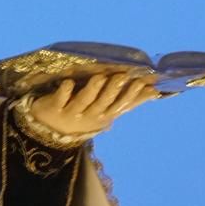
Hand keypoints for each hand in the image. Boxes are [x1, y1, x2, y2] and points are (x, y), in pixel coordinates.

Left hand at [28, 72, 160, 138]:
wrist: (49, 129)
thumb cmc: (84, 116)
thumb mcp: (107, 111)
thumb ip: (130, 101)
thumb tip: (155, 90)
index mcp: (104, 116)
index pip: (120, 105)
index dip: (131, 95)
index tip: (142, 82)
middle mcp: (90, 115)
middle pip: (103, 103)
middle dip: (113, 90)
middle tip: (122, 75)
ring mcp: (72, 112)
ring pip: (84, 100)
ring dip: (92, 89)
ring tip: (100, 77)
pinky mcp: (54, 107)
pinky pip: (60, 99)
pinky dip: (64, 91)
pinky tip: (68, 82)